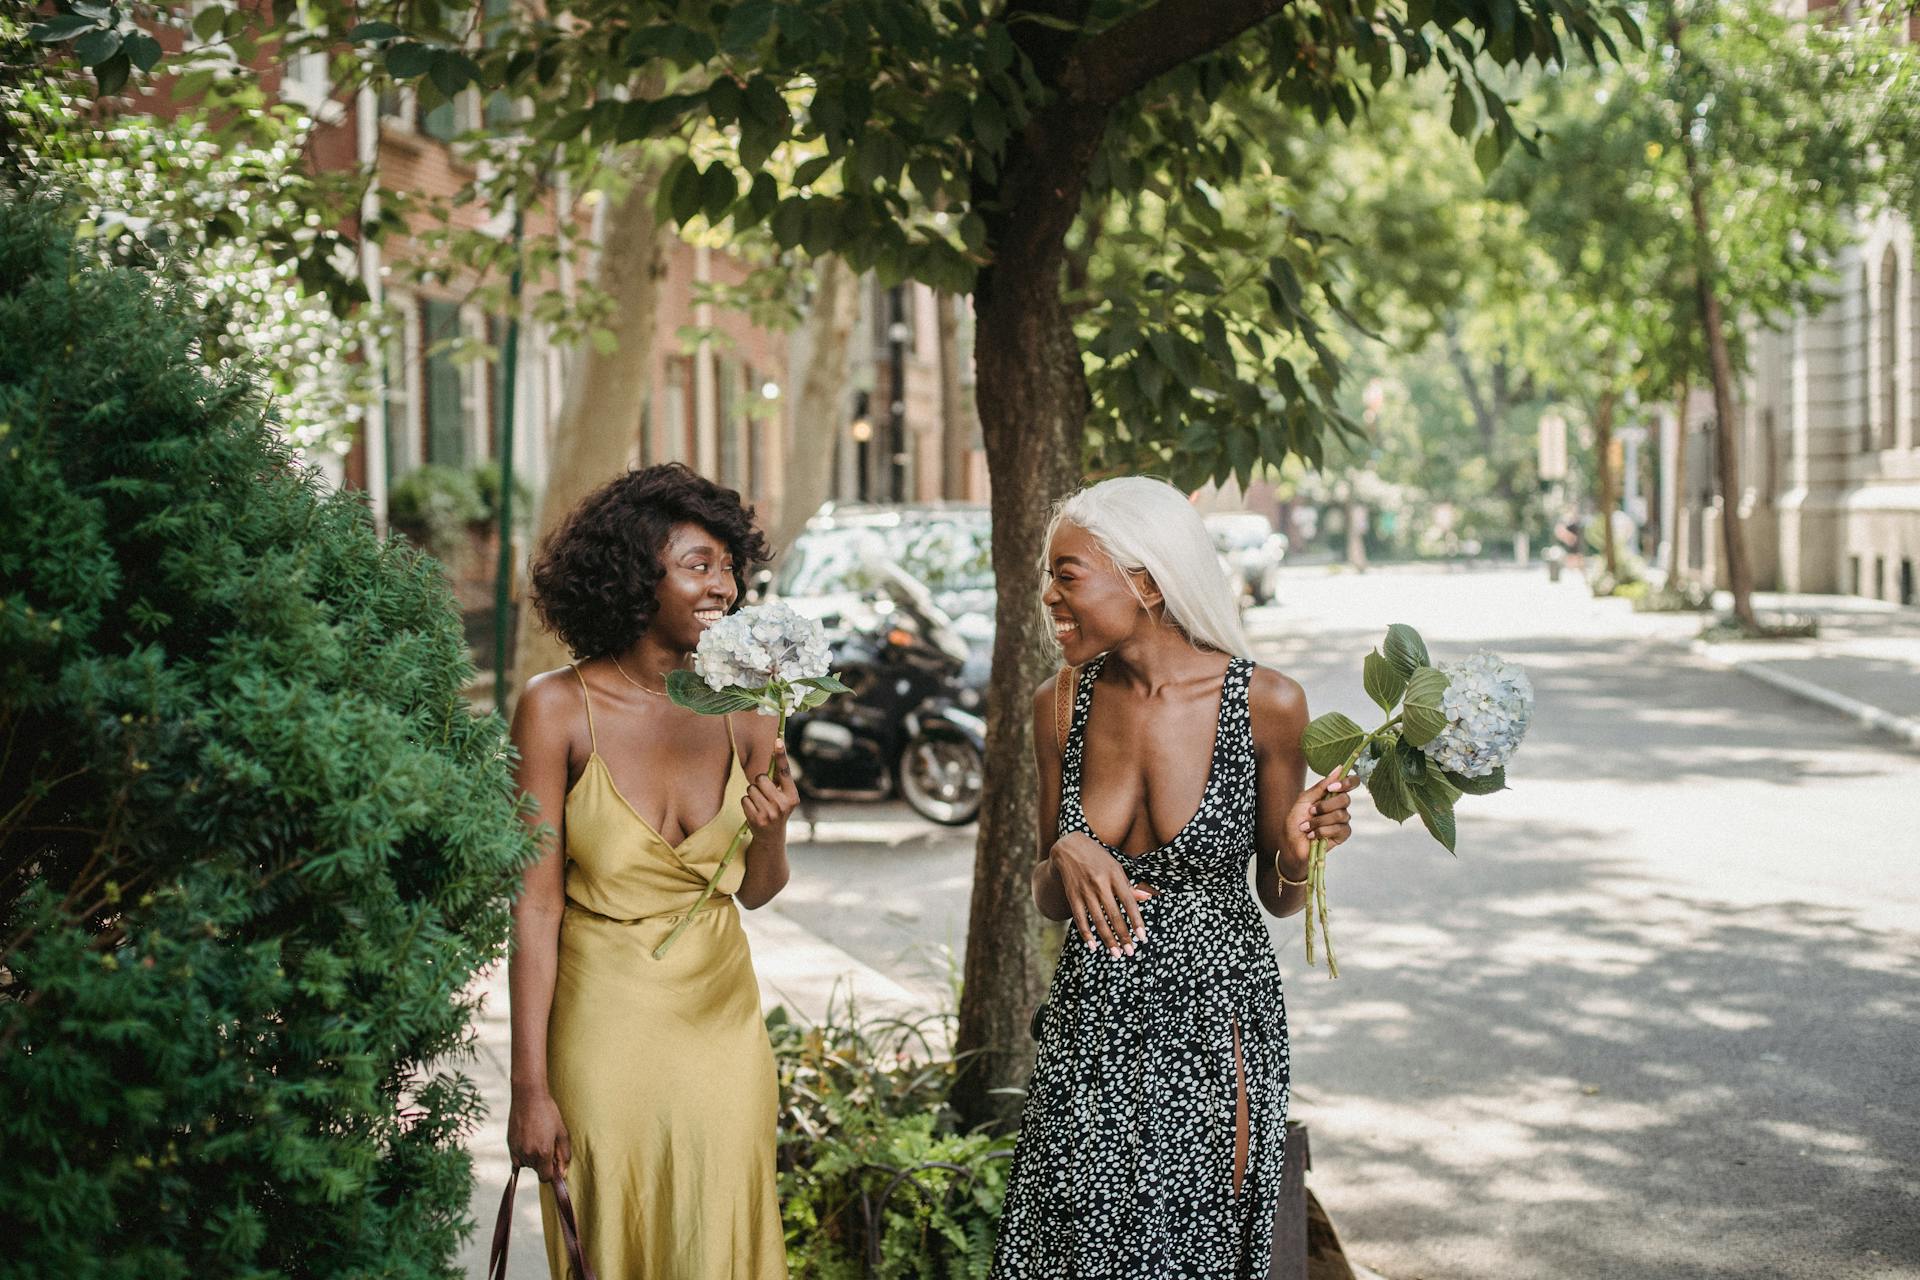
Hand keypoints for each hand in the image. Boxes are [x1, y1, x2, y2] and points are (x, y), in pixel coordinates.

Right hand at [507, 1087, 570, 1182]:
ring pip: (527, 1164)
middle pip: (537, 1170)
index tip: (554, 1163)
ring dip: (533, 1158)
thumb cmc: (548, 1113)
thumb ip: (564, 1154)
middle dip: (543, 1162)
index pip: (546, 1177)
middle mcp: (529, 1154)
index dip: (552, 1172)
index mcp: (543, 1152)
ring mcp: (517, 1150)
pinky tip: (528, 1143)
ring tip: (537, 1138)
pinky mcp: (510, 1145)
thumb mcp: (562, 1132)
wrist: (528, 1098)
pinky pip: (517, 1160)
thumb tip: (563, 1172)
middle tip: (547, 1143)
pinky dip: (523, 1156)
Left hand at [742, 740, 800, 835]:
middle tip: (764, 796)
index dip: (781, 755)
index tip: (778, 740)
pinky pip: (744, 799)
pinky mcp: (757, 819)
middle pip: (761, 778)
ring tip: (759, 805)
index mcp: (793, 796)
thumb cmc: (776, 810)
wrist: (771, 837)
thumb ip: (779, 781)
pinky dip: (746, 803)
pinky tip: (753, 811)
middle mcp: (783, 804)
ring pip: (751, 788)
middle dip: (759, 784)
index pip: (784, 772)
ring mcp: (770, 813)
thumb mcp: (783, 798)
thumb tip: (775, 753)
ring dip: (752, 794)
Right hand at [1048, 832, 1153, 956]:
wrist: (1069, 847)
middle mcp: (1100, 883)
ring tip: (1116, 954)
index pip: (1129, 902)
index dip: (1136, 921)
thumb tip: (1148, 898)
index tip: (1142, 938)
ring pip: (1098, 920)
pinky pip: (1080, 918)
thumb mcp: (1116, 868)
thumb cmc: (1098, 859)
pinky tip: (1093, 946)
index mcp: (1115, 875)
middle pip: (1114, 915)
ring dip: (1107, 939)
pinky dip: (1086, 933)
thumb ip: (1129, 886)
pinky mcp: (1072, 895)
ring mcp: (1085, 890)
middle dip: (1123, 935)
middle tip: (1130, 952)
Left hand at [1286, 766, 1353, 866]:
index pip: (1351, 783)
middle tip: (1310, 812)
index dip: (1347, 783)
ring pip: (1341, 815)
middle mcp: (1340, 806)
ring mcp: (1343, 821)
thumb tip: (1339, 768)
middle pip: (1345, 799)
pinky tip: (1312, 835)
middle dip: (1324, 806)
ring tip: (1306, 827)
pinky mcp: (1342, 835)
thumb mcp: (1305, 799)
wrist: (1291, 842)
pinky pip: (1339, 829)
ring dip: (1319, 821)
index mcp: (1332, 795)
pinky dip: (1322, 831)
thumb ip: (1322, 785)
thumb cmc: (1296, 820)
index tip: (1332, 787)